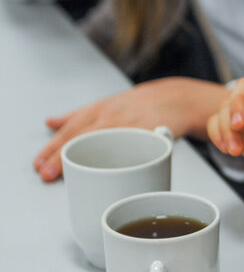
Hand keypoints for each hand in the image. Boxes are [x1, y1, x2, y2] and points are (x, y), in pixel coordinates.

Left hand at [34, 78, 228, 181]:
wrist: (177, 98)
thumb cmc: (140, 105)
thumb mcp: (107, 104)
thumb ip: (78, 115)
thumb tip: (49, 123)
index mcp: (101, 110)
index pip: (71, 129)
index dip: (52, 147)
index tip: (39, 165)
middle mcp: (114, 115)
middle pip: (83, 135)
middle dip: (61, 155)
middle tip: (47, 173)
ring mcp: (134, 124)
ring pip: (105, 140)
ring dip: (85, 157)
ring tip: (68, 173)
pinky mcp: (153, 133)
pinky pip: (138, 145)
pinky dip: (127, 156)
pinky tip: (115, 170)